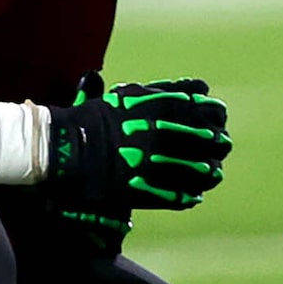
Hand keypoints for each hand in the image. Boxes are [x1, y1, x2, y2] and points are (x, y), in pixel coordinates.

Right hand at [46, 75, 230, 214]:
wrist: (64, 147)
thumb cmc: (94, 117)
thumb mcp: (129, 95)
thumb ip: (165, 92)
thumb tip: (201, 89)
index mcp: (162, 107)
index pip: (209, 110)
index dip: (216, 116)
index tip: (217, 121)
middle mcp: (164, 133)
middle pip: (212, 140)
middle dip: (218, 144)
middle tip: (218, 147)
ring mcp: (156, 163)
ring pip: (204, 170)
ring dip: (209, 170)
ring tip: (210, 172)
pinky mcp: (148, 188)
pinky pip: (183, 194)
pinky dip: (191, 193)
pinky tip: (193, 192)